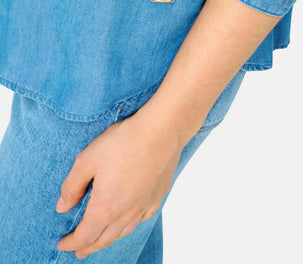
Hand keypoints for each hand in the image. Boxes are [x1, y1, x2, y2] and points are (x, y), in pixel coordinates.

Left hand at [56, 102, 183, 258]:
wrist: (161, 131)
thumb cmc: (123, 142)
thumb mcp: (86, 160)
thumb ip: (72, 187)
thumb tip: (62, 207)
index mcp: (105, 208)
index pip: (85, 236)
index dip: (71, 243)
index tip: (62, 244)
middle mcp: (125, 213)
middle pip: (104, 239)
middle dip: (88, 247)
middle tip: (79, 250)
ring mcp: (144, 205)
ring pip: (123, 232)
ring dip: (108, 239)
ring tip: (101, 240)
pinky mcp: (157, 195)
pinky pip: (141, 219)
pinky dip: (130, 225)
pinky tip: (130, 220)